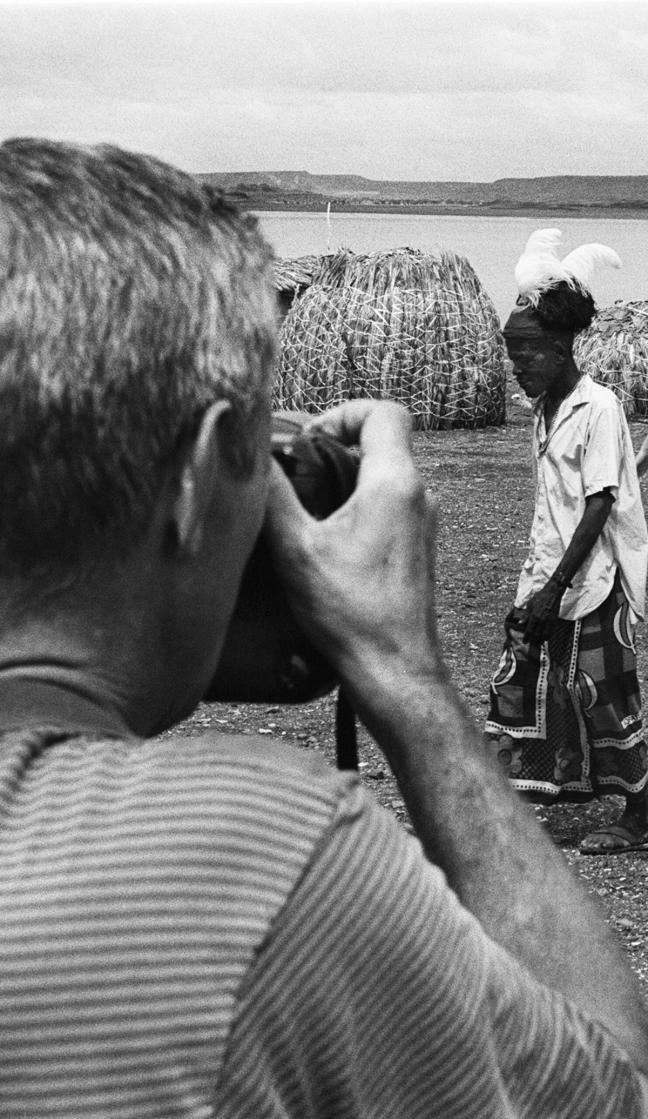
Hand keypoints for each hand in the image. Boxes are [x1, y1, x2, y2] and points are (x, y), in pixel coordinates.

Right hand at [263, 401, 439, 705]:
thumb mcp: (295, 547)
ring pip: (381, 477)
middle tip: (295, 479)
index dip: (344, 413)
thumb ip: (273, 493)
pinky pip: (386, 507)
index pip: (385, 412)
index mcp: (394, 484)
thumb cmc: (350, 613)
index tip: (309, 441)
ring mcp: (421, 523)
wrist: (392, 668)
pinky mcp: (415, 547)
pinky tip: (324, 544)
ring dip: (341, 484)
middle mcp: (418, 496)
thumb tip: (254, 455)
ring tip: (305, 515)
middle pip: (378, 443)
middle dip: (331, 452)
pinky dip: (355, 510)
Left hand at [522, 579, 562, 643]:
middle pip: (537, 635)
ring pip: (545, 635)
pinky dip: (548, 636)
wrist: (552, 593)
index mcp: (534, 615)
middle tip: (531, 643)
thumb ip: (526, 616)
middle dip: (533, 641)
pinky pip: (551, 631)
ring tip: (538, 642)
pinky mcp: (555, 620)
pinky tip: (545, 638)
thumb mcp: (530, 605)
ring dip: (541, 640)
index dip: (527, 637)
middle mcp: (541, 619)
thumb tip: (520, 623)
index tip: (525, 641)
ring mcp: (549, 620)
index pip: (529, 630)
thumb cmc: (539, 598)